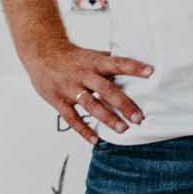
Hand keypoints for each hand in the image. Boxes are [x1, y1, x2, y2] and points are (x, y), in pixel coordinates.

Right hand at [24, 37, 153, 142]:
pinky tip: (96, 140)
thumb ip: (110, 64)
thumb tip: (136, 67)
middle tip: (139, 117)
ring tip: (123, 129)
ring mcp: (70, 88)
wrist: (42, 53)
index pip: (117, 63)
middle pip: (106, 90)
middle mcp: (83, 75)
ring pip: (91, 105)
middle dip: (123, 104)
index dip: (133, 67)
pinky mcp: (58, 100)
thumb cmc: (72, 57)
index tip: (150, 72)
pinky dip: (83, 130)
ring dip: (107, 118)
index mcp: (94, 62)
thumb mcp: (91, 55)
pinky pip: (71, 118)